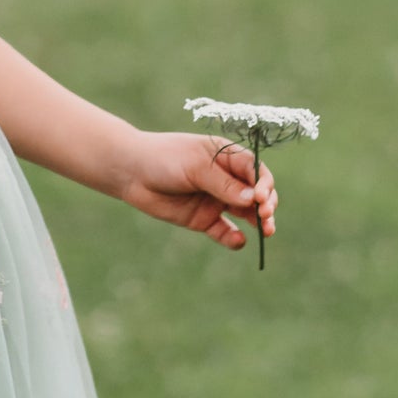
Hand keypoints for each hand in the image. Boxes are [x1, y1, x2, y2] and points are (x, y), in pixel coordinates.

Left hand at [120, 130, 277, 249]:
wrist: (131, 172)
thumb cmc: (164, 159)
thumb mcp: (195, 167)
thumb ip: (224, 184)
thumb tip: (255, 200)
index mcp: (227, 156)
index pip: (256, 170)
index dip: (264, 184)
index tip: (261, 198)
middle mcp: (226, 178)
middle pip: (257, 194)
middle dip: (267, 205)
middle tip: (266, 217)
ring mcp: (216, 199)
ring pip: (247, 213)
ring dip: (259, 222)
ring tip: (265, 231)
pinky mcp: (204, 219)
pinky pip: (225, 231)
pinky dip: (234, 238)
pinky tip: (238, 241)